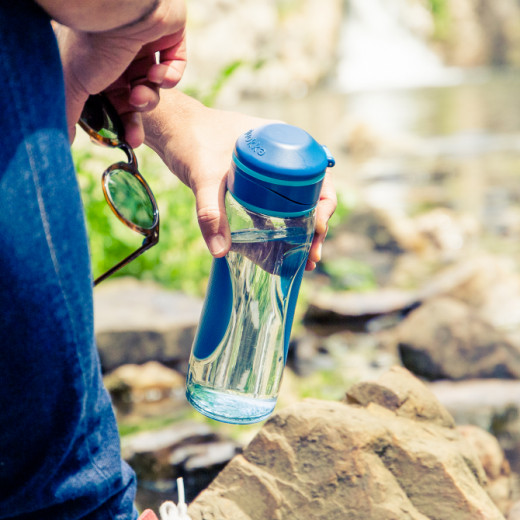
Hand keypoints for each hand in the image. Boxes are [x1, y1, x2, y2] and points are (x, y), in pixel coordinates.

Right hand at [53, 0, 186, 142]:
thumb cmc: (92, 45)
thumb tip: (63, 142)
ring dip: (149, 96)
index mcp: (96, 63)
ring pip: (153, 84)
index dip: (116, 122)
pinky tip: (158, 74)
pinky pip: (174, 65)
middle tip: (135, 139)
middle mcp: (119, 52)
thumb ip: (70, 113)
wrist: (120, 8)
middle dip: (134, 119)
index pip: (109, 100)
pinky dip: (169, 76)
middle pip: (133, 97)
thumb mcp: (75, 85)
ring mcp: (145, 43)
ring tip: (142, 94)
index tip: (121, 140)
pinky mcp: (169, 35)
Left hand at [144, 91, 336, 271]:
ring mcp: (272, 170)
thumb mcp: (203, 175)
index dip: (325, 206)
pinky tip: (286, 248)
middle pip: (313, 194)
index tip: (317, 231)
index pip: (320, 176)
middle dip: (318, 227)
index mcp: (285, 142)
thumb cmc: (190, 140)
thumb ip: (210, 212)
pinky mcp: (258, 183)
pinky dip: (287, 226)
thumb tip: (220, 251)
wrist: (171, 130)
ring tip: (304, 261)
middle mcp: (284, 155)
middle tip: (312, 257)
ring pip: (299, 202)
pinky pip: (281, 205)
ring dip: (305, 230)